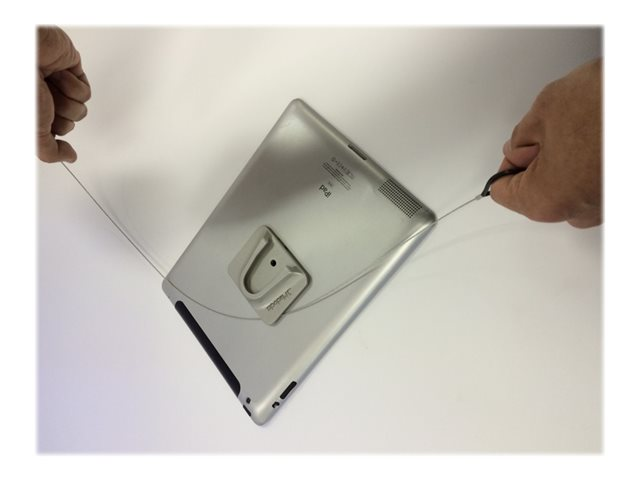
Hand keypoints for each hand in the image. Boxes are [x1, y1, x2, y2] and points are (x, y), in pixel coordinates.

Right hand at [37, 26, 90, 162]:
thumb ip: (49, 151)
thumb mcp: (32, 130)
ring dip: (65, 100)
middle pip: (67, 124)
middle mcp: (41, 100)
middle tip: (42, 99)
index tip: (43, 121)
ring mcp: (56, 86)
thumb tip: (69, 158)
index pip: (51, 135)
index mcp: (30, 113)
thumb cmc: (21, 85)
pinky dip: (73, 86)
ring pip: (80, 110)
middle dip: (58, 115)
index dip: (50, 130)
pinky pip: (85, 93)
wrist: (24, 49)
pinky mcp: (71, 70)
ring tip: (47, 85)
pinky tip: (57, 75)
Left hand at [491, 58, 601, 227]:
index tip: (515, 150)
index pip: (503, 191)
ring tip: (585, 130)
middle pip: (538, 192)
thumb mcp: (545, 110)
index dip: (507, 163)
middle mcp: (579, 212)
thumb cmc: (610, 104)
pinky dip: (593, 166)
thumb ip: (522, 137)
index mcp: (546, 199)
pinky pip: (595, 184)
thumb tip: (517, 148)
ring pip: (569, 188)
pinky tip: (601, 139)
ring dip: (569, 163)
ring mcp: (606, 208)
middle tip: (554, 130)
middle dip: (539, 161)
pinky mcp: (624, 198)